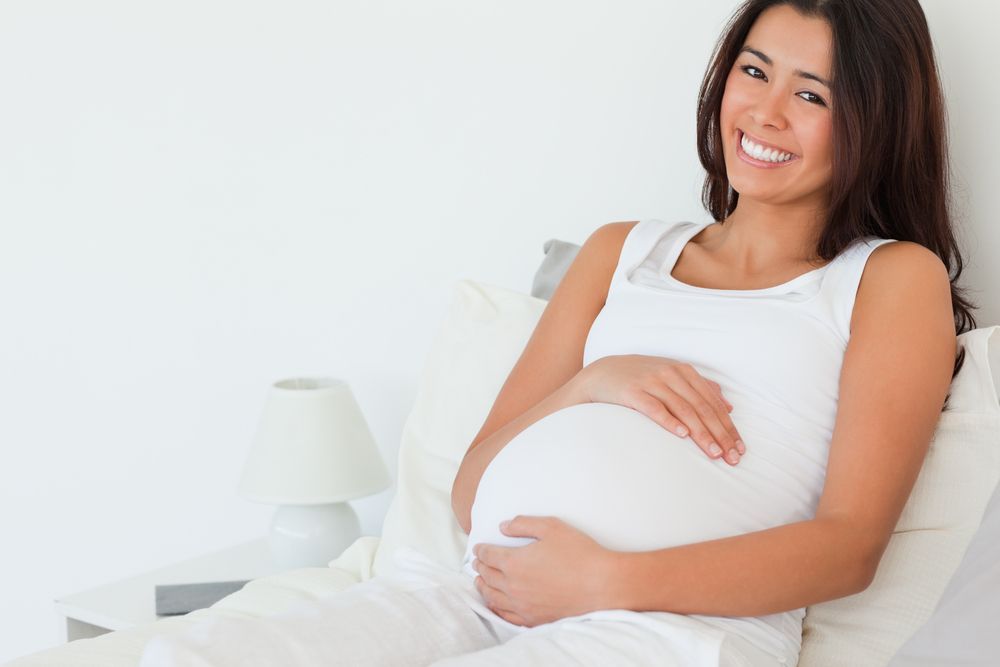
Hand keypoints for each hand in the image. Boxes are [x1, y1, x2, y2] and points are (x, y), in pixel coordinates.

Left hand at [472, 516, 616, 627]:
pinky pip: (506, 615)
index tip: (478, 548)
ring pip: (493, 597)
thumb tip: (503, 526)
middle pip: (487, 576)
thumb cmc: (579, 553)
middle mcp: (513, 586)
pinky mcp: (533, 619)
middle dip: (480, 567)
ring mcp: (522, 605)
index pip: (489, 555)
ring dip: (482, 587)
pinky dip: (495, 607)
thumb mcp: (551, 527)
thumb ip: (523, 524)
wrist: (602, 585)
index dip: (481, 550)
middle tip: (476, 562)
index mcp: (514, 562)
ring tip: (478, 582)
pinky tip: (495, 603)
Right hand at [577, 354, 744, 464]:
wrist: (602, 374)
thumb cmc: (641, 379)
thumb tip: (728, 406)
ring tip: (713, 453)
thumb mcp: (672, 376)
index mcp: (684, 372)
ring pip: (683, 410)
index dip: (728, 427)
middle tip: (732, 458)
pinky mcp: (633, 392)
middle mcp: (671, 374)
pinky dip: (670, 421)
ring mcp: (652, 382)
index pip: (713, 403)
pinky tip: (682, 435)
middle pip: (702, 408)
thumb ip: (700, 387)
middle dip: (720, 434)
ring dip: (701, 433)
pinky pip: (655, 408)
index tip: (739, 449)